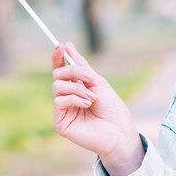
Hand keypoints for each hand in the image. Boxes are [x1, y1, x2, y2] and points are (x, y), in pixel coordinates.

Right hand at [51, 42, 144, 175]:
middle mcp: (67, 97)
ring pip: (57, 87)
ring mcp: (62, 109)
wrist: (118, 130)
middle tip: (88, 77)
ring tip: (92, 98)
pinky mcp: (60, 121)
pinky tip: (87, 105)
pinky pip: (59, 101)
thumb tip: (67, 45)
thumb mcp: (97, 81)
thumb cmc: (111, 108)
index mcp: (75, 87)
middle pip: (58, 75)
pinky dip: (74, 99)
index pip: (61, 69)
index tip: (60, 45)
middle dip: (73, 71)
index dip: (58, 57)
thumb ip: (81, 65)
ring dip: (77, 88)